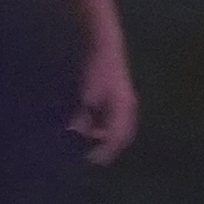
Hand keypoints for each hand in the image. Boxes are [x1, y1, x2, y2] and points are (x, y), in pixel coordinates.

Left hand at [72, 37, 137, 162]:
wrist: (104, 43)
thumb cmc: (97, 67)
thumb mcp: (87, 93)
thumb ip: (83, 114)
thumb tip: (76, 131)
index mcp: (123, 107)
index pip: (118, 136)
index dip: (106, 150)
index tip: (91, 159)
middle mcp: (127, 106)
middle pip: (122, 133)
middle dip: (108, 146)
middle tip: (91, 155)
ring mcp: (124, 100)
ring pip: (118, 125)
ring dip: (104, 134)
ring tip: (87, 140)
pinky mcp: (117, 94)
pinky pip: (112, 116)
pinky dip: (102, 124)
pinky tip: (88, 124)